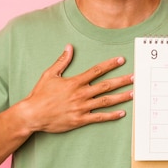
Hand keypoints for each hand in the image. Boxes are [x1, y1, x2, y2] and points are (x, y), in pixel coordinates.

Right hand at [18, 44, 133, 132]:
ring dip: (121, 97)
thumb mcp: (50, 75)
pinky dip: (111, 115)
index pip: (97, 70)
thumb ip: (62, 61)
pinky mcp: (80, 120)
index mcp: (75, 82)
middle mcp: (81, 94)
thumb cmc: (40, 95)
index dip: (110, 64)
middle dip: (122, 81)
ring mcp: (81, 107)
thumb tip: (69, 47)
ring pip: (106, 101)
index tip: (121, 60)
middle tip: (135, 77)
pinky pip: (99, 117)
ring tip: (133, 93)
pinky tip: (122, 113)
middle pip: (106, 85)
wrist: (33, 114)